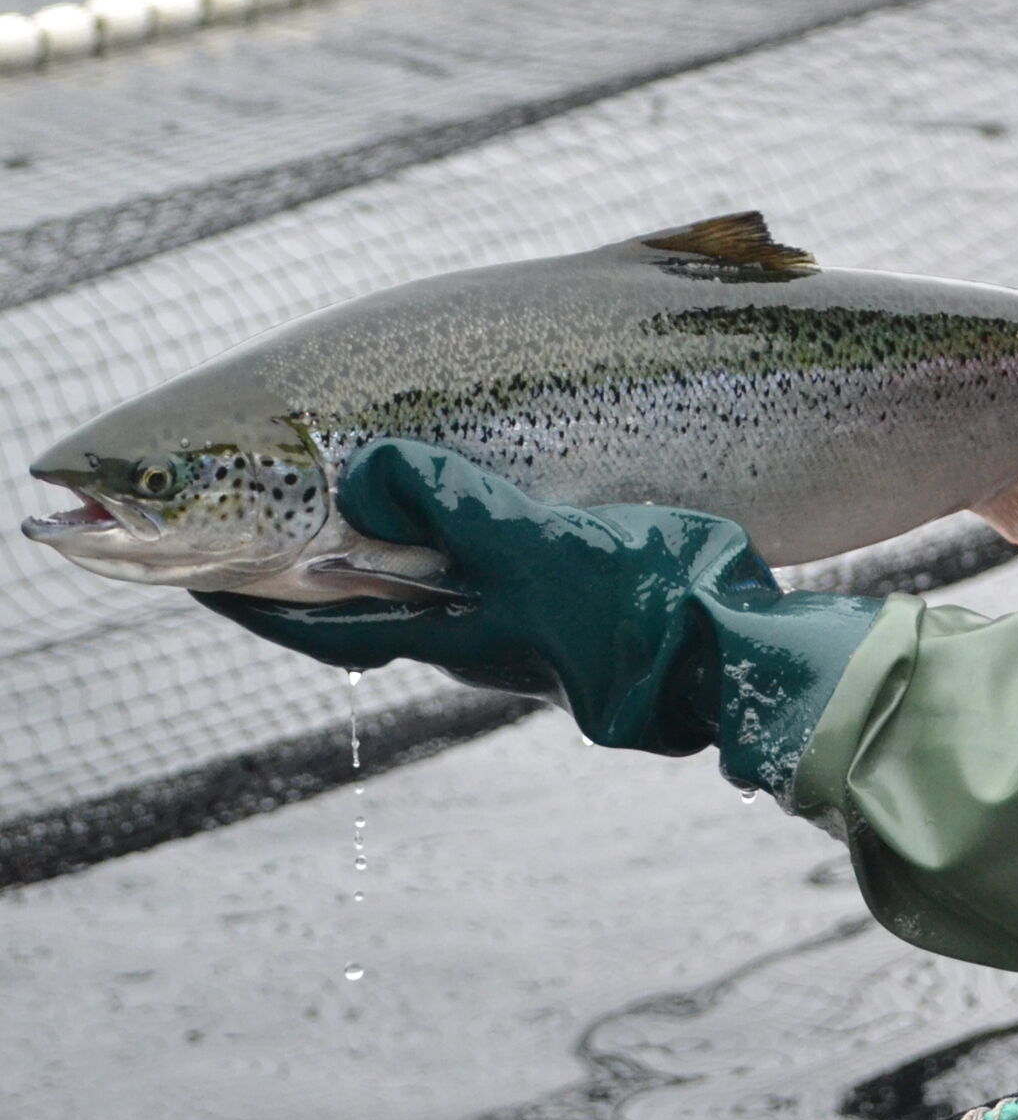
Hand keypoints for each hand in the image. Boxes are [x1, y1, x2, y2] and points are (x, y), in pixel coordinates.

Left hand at [197, 438, 879, 789]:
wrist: (727, 653)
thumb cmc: (626, 610)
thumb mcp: (532, 549)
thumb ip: (452, 505)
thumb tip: (367, 466)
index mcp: (446, 630)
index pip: (318, 620)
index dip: (250, 596)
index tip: (188, 572)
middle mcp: (468, 633)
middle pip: (359, 601)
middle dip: (305, 564)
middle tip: (255, 519)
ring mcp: (517, 623)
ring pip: (421, 581)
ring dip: (378, 542)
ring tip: (350, 494)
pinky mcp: (563, 599)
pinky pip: (481, 563)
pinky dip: (450, 528)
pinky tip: (466, 499)